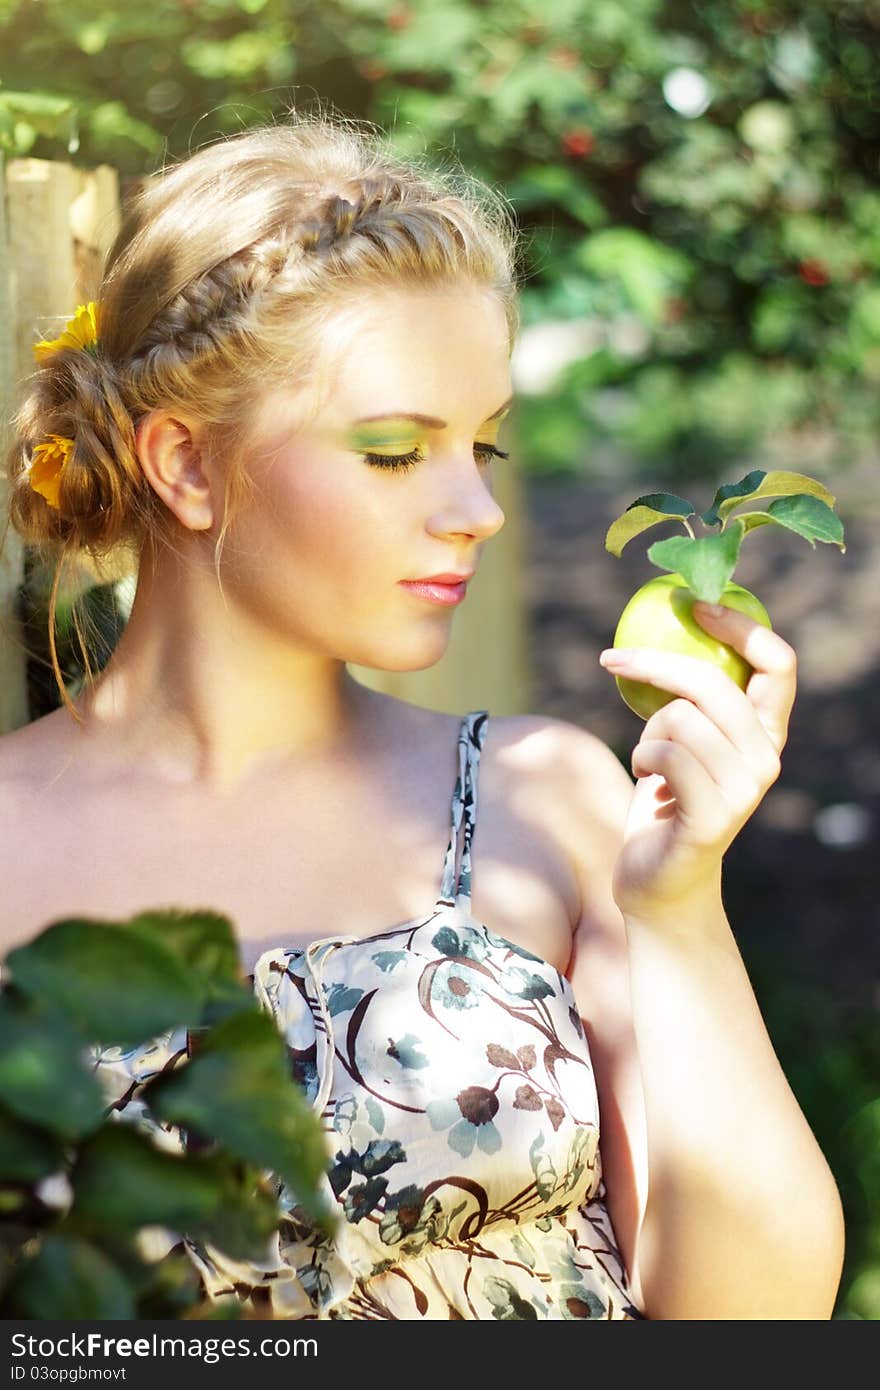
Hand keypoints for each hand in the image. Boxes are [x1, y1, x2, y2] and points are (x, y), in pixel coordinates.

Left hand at [598, 602, 796, 922]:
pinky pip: (665, 753)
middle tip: (611, 658)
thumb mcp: (683, 741)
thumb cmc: (664, 803)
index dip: (741, 626)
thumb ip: (692, 699)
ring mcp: (746, 789)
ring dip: (646, 733)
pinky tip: (645, 780)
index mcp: (767, 735)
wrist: (661, 884)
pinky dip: (642, 758)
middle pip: (714, 682)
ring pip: (679, 718)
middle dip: (655, 663)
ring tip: (648, 761)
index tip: (696, 604)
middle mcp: (768, 759)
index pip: (778, 665)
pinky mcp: (715, 815)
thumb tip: (665, 622)